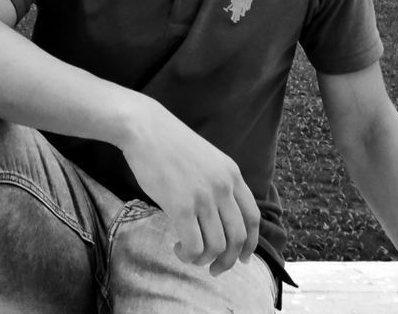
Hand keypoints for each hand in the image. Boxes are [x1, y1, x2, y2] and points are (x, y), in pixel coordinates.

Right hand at [118, 100, 259, 275]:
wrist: (144, 128)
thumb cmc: (170, 143)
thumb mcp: (207, 158)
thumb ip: (218, 183)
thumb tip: (220, 217)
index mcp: (232, 174)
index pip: (252, 218)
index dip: (250, 243)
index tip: (242, 258)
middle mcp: (223, 186)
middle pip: (238, 237)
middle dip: (229, 260)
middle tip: (215, 269)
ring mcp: (203, 197)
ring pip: (217, 246)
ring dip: (204, 260)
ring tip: (189, 254)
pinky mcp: (181, 206)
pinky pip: (194, 245)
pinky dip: (188, 255)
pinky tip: (177, 247)